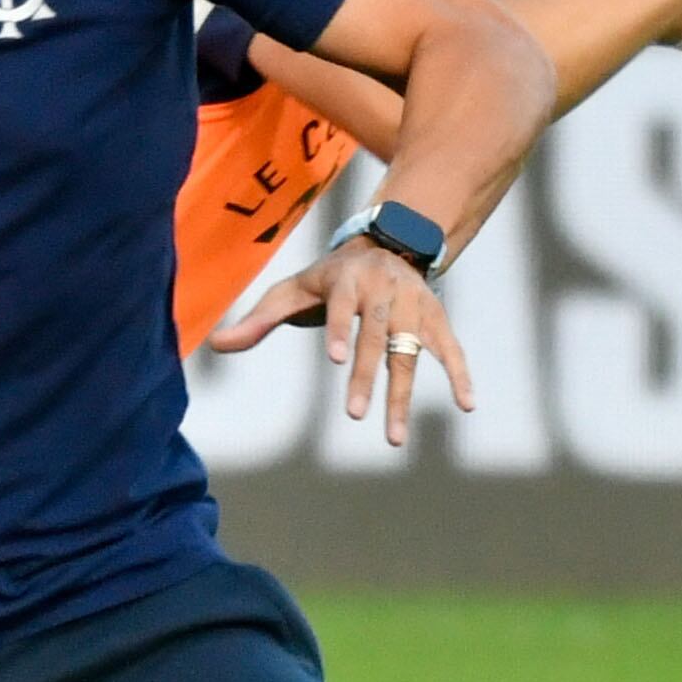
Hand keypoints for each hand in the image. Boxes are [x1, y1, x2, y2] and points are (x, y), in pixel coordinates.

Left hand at [208, 238, 470, 447]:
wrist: (386, 245)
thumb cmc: (328, 279)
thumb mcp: (290, 291)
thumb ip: (257, 320)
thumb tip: (214, 345)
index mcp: (346, 281)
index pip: (341, 308)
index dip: (339, 330)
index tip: (336, 359)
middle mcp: (383, 291)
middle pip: (376, 337)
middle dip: (367, 376)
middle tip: (355, 415)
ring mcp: (412, 305)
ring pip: (409, 352)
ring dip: (403, 394)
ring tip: (395, 437)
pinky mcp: (435, 318)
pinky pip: (450, 348)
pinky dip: (460, 374)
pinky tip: (467, 404)